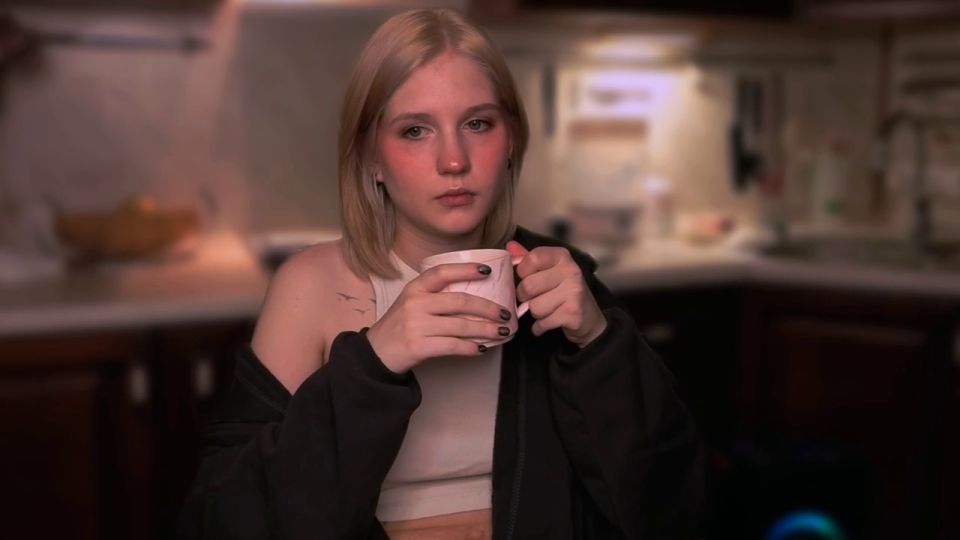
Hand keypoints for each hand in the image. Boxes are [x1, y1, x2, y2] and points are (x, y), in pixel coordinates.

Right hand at [366, 262, 512, 373]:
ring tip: (502, 332)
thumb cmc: (400, 326)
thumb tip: (476, 297)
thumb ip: (436, 296)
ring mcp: (417, 326)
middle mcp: (415, 304)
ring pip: (460, 326)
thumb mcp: (411, 302)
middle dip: (488, 308)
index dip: (466, 269)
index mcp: (414, 288)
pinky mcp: (419, 347)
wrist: (376, 353)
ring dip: (486, 330)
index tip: (487, 271)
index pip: (442, 272)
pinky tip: (481, 348)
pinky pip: (453, 346)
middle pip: (459, 301)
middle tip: (505, 313)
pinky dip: (470, 348)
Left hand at [506, 241, 606, 347]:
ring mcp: (574, 291)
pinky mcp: (573, 312)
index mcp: (561, 256)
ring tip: (546, 310)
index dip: (522, 273)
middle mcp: (570, 270)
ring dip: (535, 313)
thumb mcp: (548, 271)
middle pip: (528, 286)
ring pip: (534, 307)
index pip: (531, 259)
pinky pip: (542, 322)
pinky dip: (540, 326)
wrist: (588, 317)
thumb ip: (528, 259)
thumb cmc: (562, 291)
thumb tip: (510, 246)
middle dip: (525, 297)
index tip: (528, 278)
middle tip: (535, 298)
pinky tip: (549, 322)